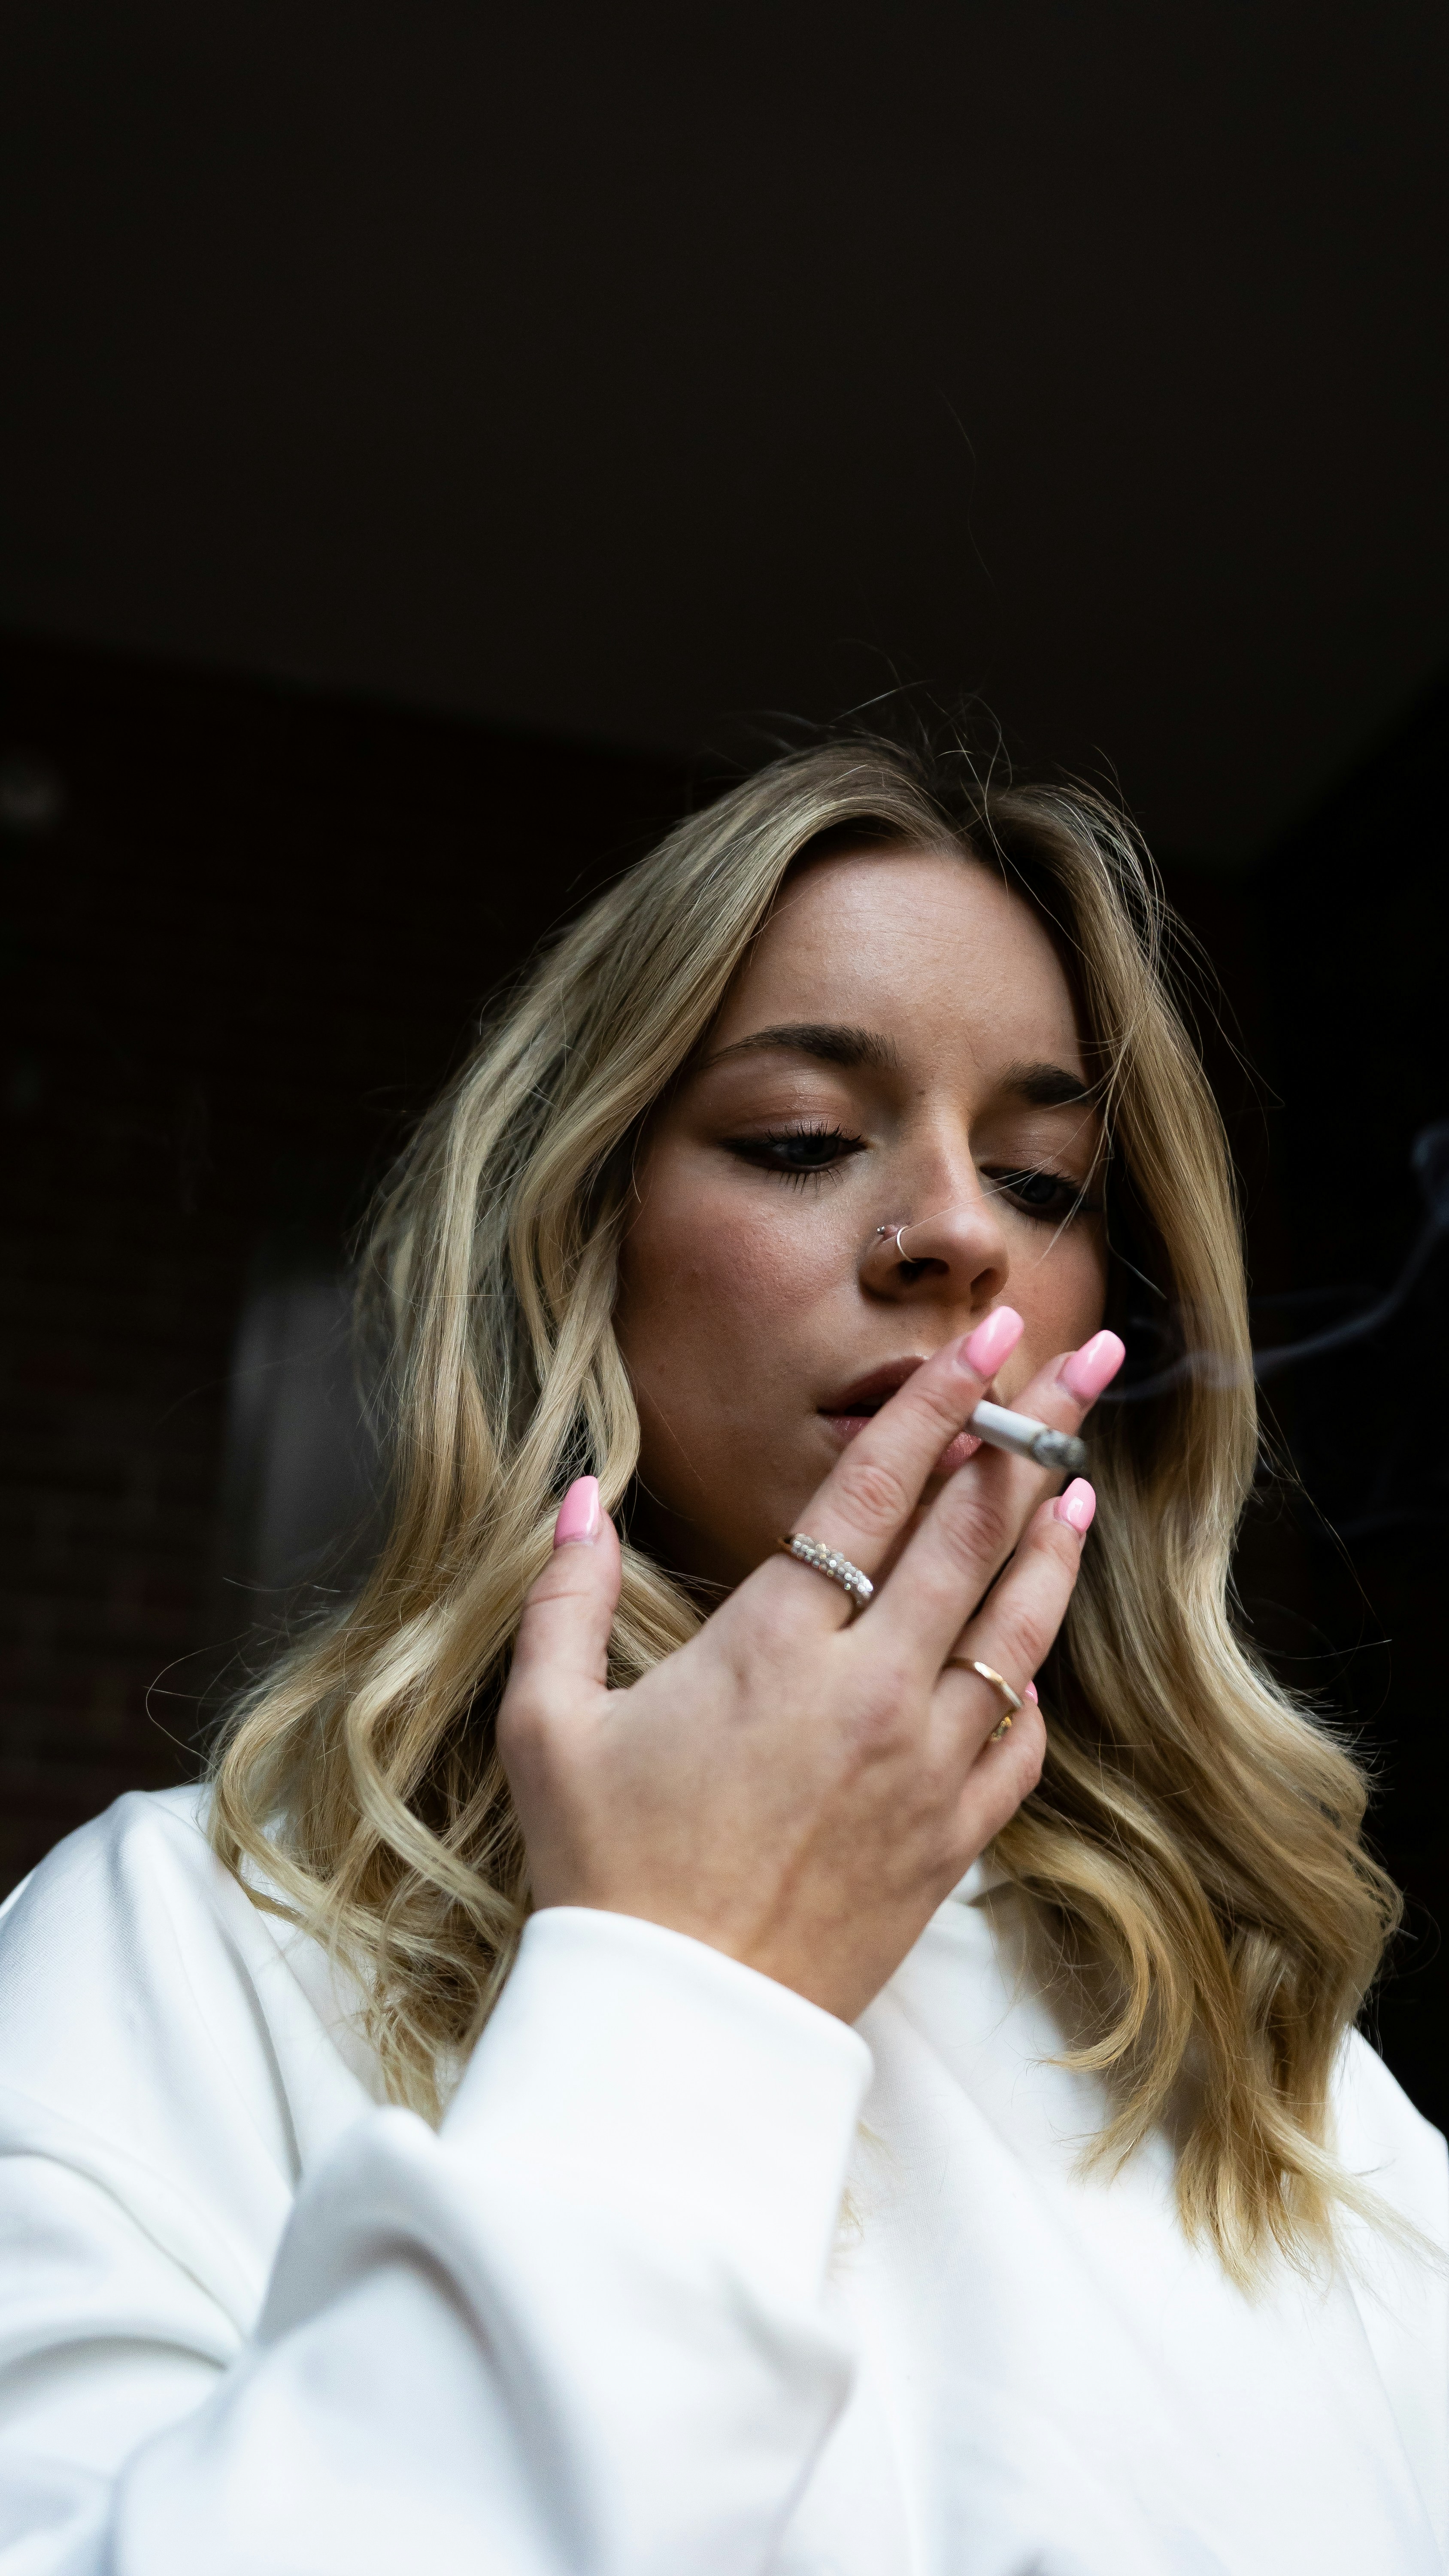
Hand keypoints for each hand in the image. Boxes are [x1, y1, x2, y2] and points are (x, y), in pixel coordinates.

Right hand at [498, 1313, 1119, 2021]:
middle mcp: (870, 1691)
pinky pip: (1020, 1740)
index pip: (875, 1490)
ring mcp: (925, 1766)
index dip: (937, 1401)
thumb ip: (563, 1596)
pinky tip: (1032, 1647)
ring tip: (1082, 1479)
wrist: (680, 2025)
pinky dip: (1031, 1683)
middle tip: (1087, 1357)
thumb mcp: (547, 1725)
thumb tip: (578, 1494)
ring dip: (1053, 1543)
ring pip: (1018, 1626)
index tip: (984, 1336)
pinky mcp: (953, 1839)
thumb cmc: (604, 1871)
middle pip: (974, 1532)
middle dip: (1038, 1430)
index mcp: (774, 1648)